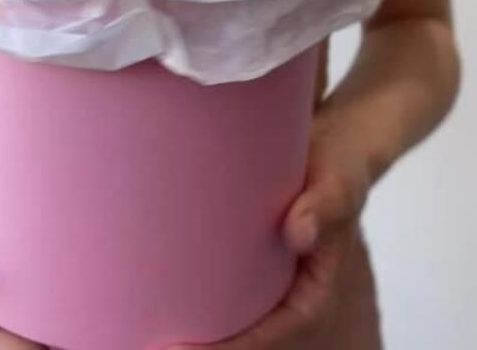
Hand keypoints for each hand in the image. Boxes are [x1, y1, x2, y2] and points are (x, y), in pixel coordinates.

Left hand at [169, 103, 373, 349]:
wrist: (329, 146)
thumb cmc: (336, 167)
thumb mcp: (337, 182)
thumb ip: (324, 206)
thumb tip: (299, 232)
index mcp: (311, 293)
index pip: (270, 336)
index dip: (227, 349)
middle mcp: (284, 295)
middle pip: (241, 339)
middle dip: (201, 349)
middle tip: (150, 346)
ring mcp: (263, 281)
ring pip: (225, 321)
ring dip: (189, 334)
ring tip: (138, 335)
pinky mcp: (244, 262)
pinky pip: (216, 290)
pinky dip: (187, 300)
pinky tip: (147, 297)